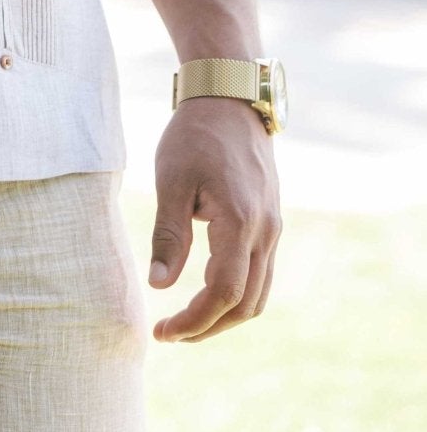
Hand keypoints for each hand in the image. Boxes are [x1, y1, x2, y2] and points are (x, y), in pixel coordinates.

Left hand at [148, 97, 281, 340]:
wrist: (231, 99)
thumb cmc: (195, 136)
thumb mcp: (172, 180)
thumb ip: (169, 235)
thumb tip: (159, 286)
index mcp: (240, 222)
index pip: (223, 293)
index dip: (194, 321)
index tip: (162, 331)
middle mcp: (265, 232)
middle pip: (245, 304)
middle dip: (207, 327)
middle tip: (169, 332)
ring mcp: (273, 229)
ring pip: (258, 295)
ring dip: (224, 316)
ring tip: (185, 320)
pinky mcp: (270, 224)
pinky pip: (261, 275)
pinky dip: (236, 295)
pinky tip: (205, 292)